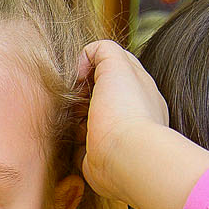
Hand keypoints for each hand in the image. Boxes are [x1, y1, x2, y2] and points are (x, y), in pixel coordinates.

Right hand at [77, 39, 171, 205]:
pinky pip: (78, 142)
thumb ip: (103, 50)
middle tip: (74, 97)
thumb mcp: (117, 64)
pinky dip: (71, 138)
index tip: (79, 75)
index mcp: (138, 86)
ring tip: (73, 118)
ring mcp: (115, 134)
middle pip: (95, 91)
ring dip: (72, 115)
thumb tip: (85, 62)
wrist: (124, 158)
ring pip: (84, 116)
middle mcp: (129, 109)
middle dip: (79, 92)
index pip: (112, 65)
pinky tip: (72, 136)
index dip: (91, 65)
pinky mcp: (99, 155)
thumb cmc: (124, 111)